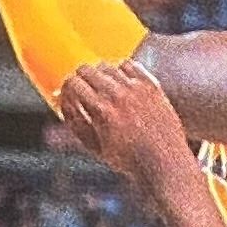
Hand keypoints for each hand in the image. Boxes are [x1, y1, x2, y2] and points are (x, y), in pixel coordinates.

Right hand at [59, 61, 194, 190]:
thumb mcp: (94, 147)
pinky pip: (130, 65)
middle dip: (79, 80)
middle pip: (87, 69)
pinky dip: (120, 70)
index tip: (67, 94)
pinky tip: (120, 83)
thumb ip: (75, 123)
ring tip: (101, 89)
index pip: (73, 83)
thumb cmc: (129, 160)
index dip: (65, 88)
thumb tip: (63, 102)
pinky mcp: (152, 85)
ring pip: (107, 65)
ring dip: (99, 74)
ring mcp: (137, 88)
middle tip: (81, 90)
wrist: (164, 162)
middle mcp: (118, 95)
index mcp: (101, 110)